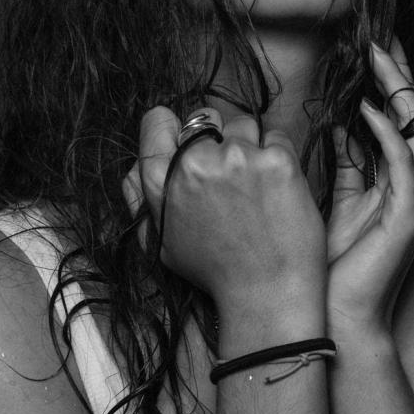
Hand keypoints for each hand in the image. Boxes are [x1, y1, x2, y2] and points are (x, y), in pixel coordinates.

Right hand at [123, 106, 326, 328]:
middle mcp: (195, 164)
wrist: (266, 295)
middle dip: (218, 137)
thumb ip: (143, 201)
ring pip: (245, 124)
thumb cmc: (215, 273)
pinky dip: (279, 157)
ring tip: (257, 185)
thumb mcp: (162, 242)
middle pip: (205, 118)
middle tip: (231, 172)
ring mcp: (238, 158)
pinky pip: (277, 137)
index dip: (174, 127)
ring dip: (251, 146)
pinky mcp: (277, 160)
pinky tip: (278, 189)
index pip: (158, 121)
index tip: (190, 141)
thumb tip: (134, 168)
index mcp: (161, 181)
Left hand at [326, 39, 413, 336]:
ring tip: (375, 57)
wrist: (337, 314)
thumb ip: (348, 163)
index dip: (391, 83)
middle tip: (379, 38)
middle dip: (398, 75)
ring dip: (395, 91)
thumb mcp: (339, 200)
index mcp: (402, 180)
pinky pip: (401, 163)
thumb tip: (340, 124)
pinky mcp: (410, 216)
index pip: (403, 119)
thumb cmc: (336, 262)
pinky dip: (385, 132)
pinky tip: (364, 108)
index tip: (373, 49)